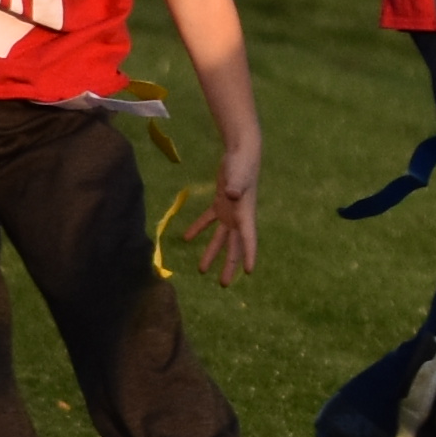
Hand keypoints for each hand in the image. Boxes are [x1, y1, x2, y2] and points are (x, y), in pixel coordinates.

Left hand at [198, 156, 260, 281]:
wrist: (242, 152)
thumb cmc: (242, 164)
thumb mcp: (239, 175)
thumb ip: (236, 186)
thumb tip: (234, 195)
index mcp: (245, 214)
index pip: (248, 239)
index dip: (249, 256)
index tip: (249, 273)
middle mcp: (239, 217)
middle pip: (235, 246)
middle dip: (229, 265)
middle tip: (223, 284)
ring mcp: (230, 212)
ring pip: (221, 238)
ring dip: (213, 253)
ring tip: (202, 270)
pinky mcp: (221, 204)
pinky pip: (209, 220)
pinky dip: (199, 229)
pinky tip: (186, 238)